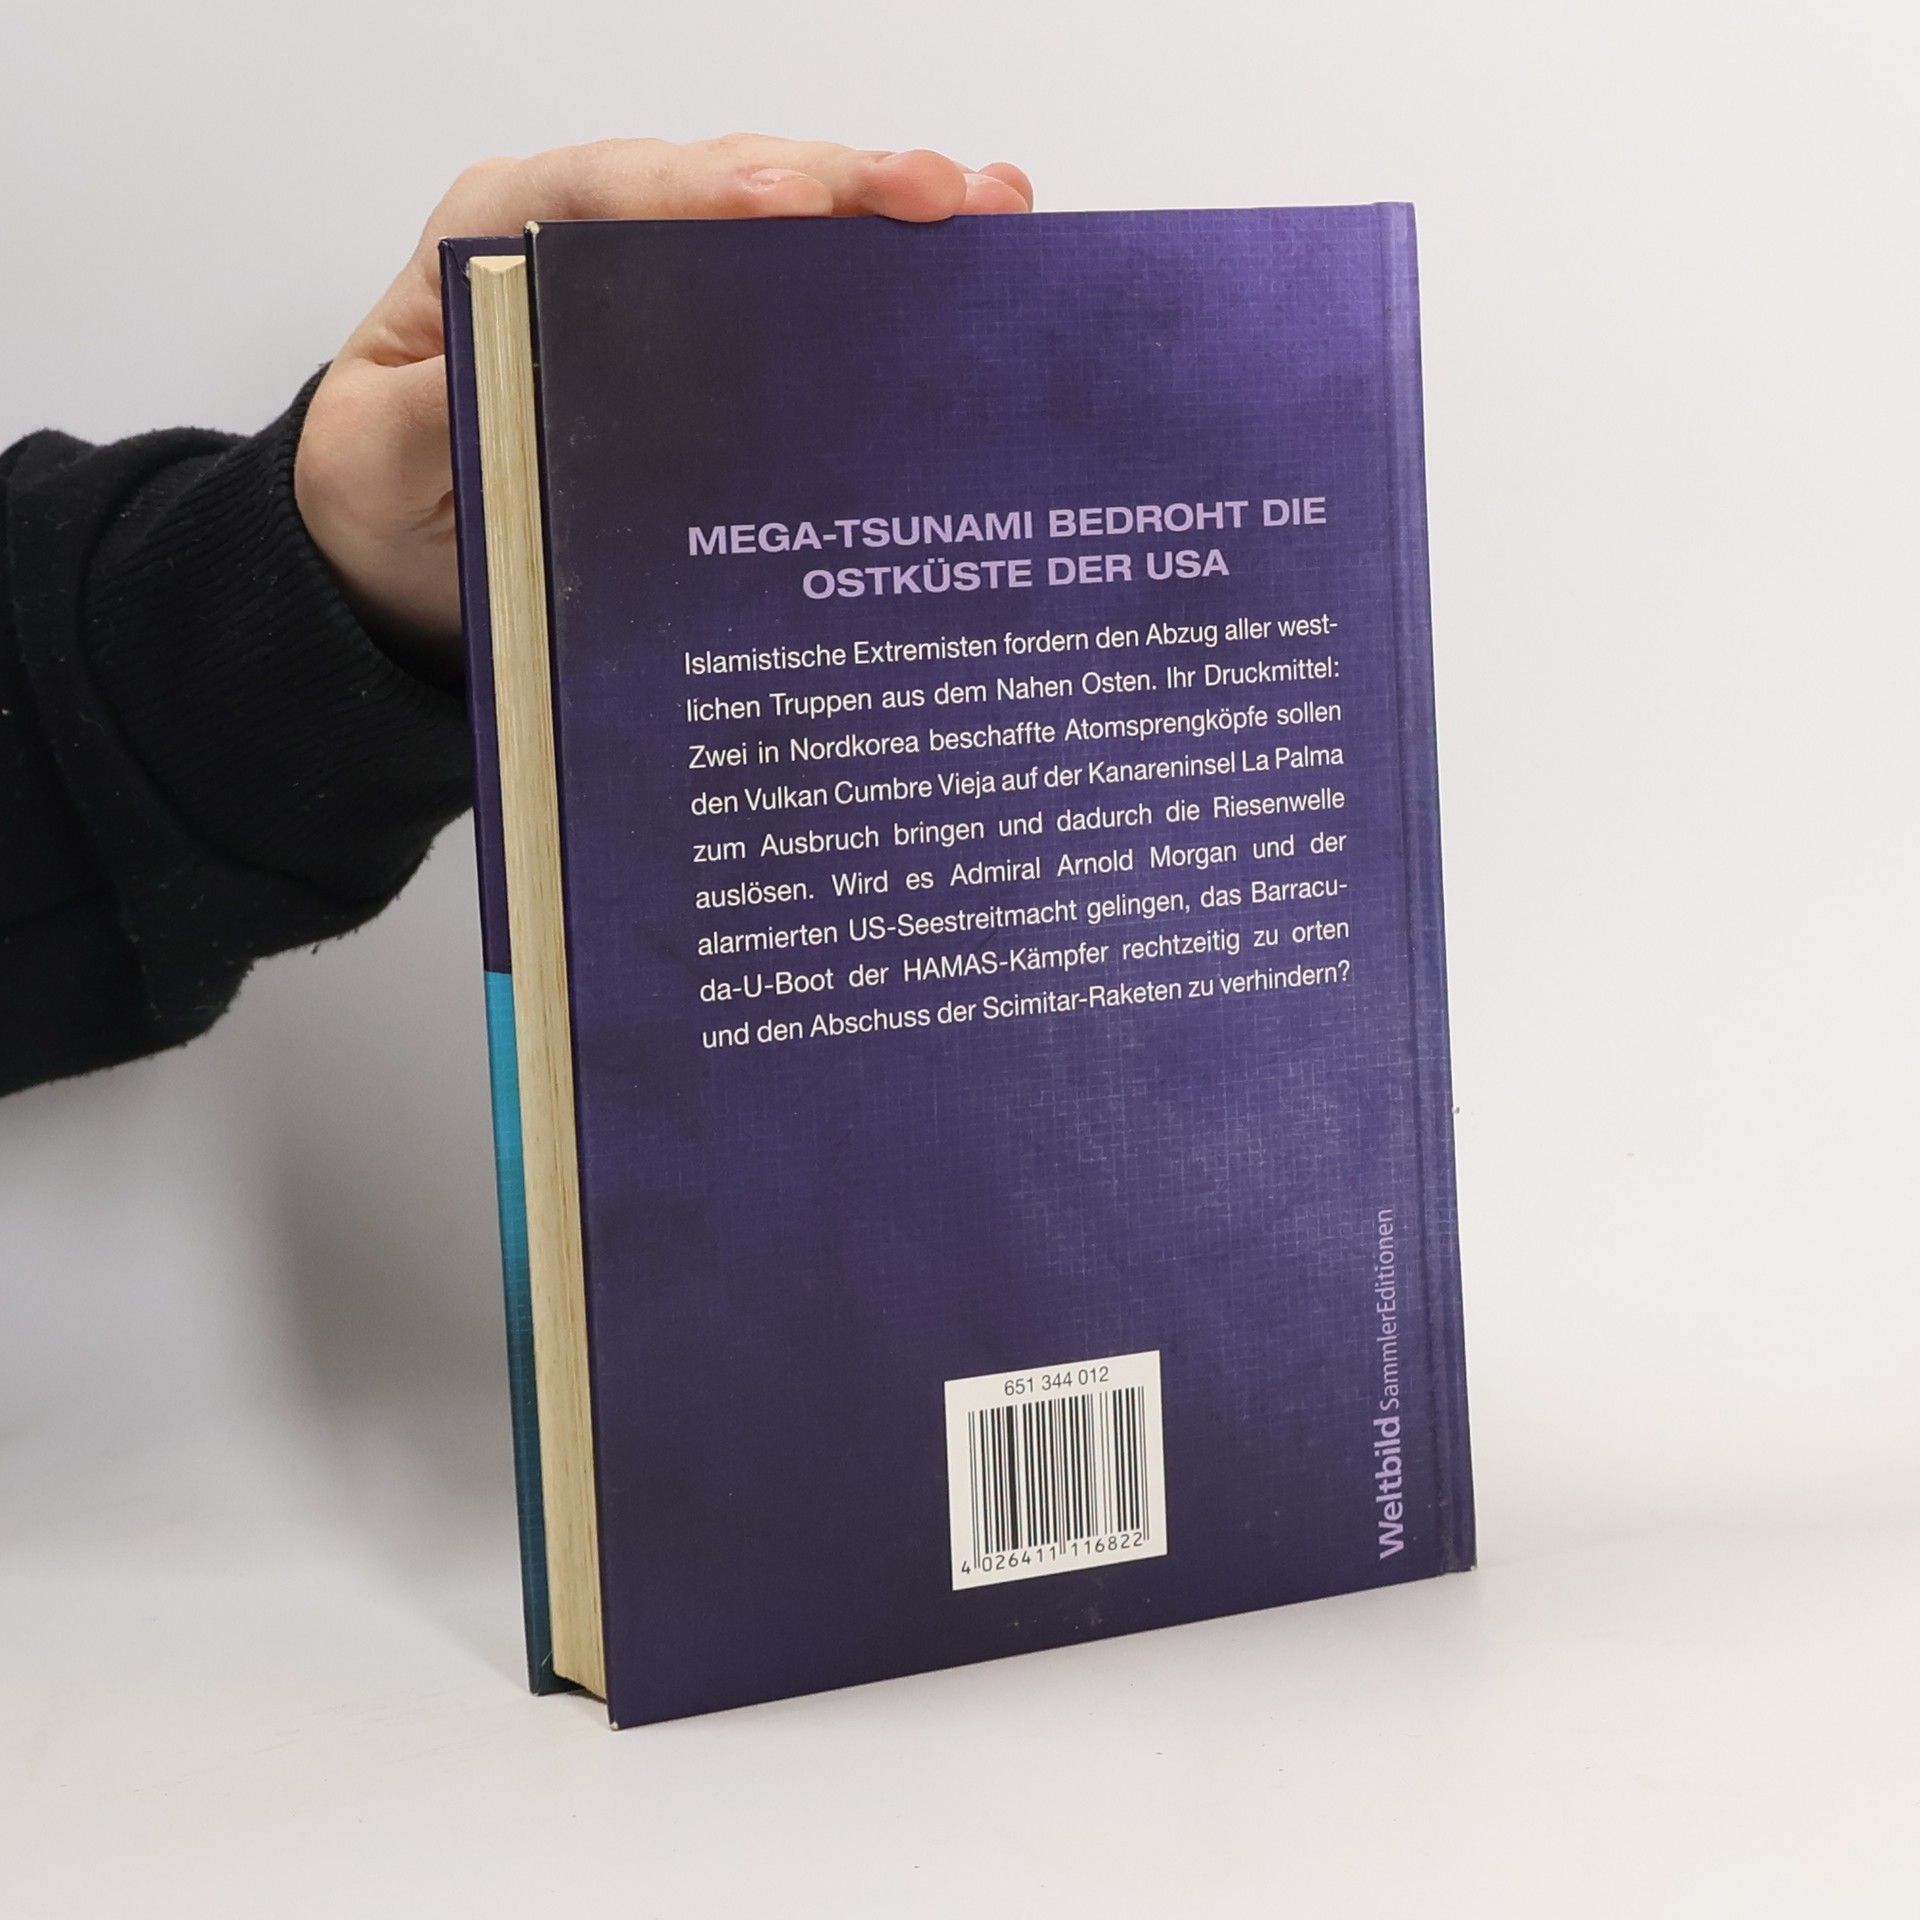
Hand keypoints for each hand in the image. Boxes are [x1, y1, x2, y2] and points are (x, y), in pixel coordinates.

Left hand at [293, 137, 1033, 675]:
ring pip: (776, 226)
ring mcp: (655, 292)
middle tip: (937, 196)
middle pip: (718, 187)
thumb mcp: (376, 462)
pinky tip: (957, 270)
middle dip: (835, 183)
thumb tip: (505, 368)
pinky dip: (877, 280)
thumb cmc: (387, 497)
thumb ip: (433, 409)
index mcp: (498, 244)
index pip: (607, 194)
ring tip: (988, 210)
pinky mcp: (701, 345)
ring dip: (883, 214)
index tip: (791, 202)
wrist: (403, 559)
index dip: (706, 189)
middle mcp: (587, 246)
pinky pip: (792, 296)